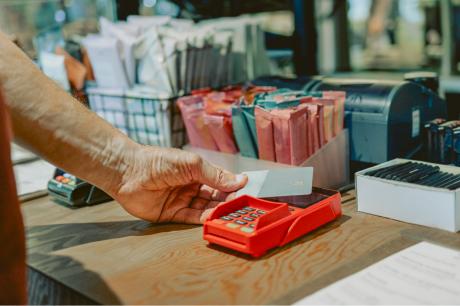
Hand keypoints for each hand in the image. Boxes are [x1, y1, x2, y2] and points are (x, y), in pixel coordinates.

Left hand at [111, 146, 247, 223]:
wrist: (128, 171)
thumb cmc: (158, 161)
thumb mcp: (191, 164)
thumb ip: (215, 175)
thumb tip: (239, 180)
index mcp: (196, 171)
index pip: (219, 181)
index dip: (232, 186)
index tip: (247, 191)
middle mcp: (190, 186)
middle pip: (214, 196)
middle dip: (228, 201)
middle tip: (242, 206)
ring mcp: (181, 200)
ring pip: (205, 208)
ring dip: (218, 211)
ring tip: (231, 214)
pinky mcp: (171, 214)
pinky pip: (191, 218)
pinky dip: (203, 219)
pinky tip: (215, 219)